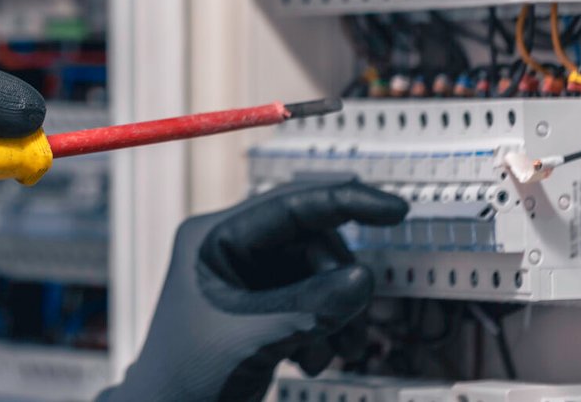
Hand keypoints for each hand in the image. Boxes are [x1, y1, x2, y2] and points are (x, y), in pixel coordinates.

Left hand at [103, 180, 407, 401]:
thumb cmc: (185, 379)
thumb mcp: (251, 339)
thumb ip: (309, 306)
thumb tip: (363, 278)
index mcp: (211, 238)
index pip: (287, 204)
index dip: (344, 201)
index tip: (394, 209)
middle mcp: (228, 249)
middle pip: (310, 241)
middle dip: (339, 283)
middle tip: (348, 327)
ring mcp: (245, 279)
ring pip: (317, 274)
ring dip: (336, 314)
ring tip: (332, 353)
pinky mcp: (261, 308)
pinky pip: (312, 301)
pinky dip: (324, 329)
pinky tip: (311, 360)